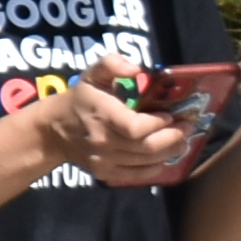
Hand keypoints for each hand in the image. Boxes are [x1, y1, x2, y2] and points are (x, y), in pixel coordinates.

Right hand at [34, 77, 199, 187]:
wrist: (53, 131)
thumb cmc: (79, 100)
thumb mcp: (92, 75)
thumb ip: (112, 64)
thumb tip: (136, 69)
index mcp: (102, 115)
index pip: (137, 128)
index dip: (159, 124)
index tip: (170, 115)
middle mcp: (103, 141)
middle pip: (148, 147)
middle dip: (174, 138)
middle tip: (187, 128)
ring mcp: (104, 159)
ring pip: (147, 161)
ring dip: (171, 152)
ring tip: (181, 141)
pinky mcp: (106, 173)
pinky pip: (138, 175)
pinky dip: (156, 168)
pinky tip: (164, 157)